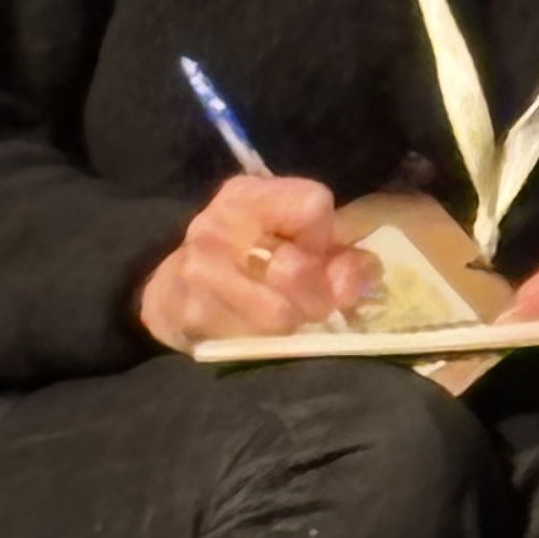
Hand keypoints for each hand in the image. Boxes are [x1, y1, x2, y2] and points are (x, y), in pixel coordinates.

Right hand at [137, 174, 370, 352]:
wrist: (172, 291)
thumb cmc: (244, 259)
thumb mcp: (288, 239)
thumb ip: (336, 253)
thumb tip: (366, 274)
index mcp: (248, 195)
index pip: (313, 205)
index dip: (325, 238)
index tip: (316, 252)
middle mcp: (217, 224)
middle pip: (297, 268)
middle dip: (318, 296)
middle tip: (311, 304)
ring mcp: (198, 270)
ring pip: (278, 314)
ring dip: (292, 324)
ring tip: (284, 318)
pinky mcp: (188, 314)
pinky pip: (251, 340)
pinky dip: (265, 342)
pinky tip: (254, 330)